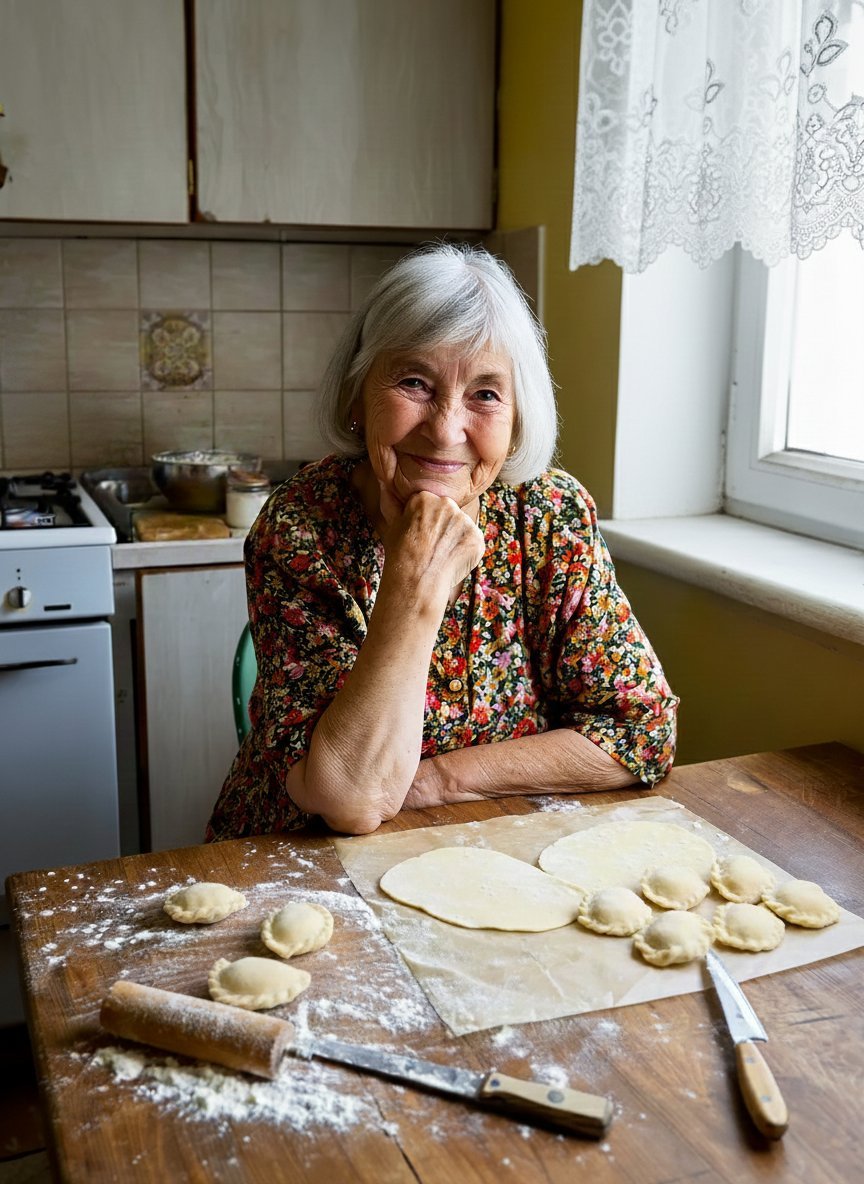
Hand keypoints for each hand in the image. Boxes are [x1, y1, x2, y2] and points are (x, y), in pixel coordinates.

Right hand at [382, 491, 484, 606]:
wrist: (416, 579)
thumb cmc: (400, 554)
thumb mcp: (392, 524)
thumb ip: (391, 500)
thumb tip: (382, 480)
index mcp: (426, 497)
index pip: (431, 505)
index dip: (426, 523)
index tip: (419, 536)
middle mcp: (447, 504)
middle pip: (448, 514)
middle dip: (443, 528)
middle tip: (431, 547)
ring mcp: (464, 521)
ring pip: (462, 528)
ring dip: (455, 540)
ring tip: (440, 556)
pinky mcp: (476, 538)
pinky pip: (473, 542)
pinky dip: (466, 552)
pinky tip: (451, 561)